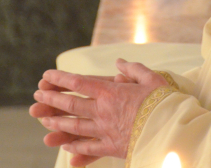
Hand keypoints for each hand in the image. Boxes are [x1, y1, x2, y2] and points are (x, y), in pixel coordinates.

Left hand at [30, 60, 168, 164]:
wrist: (174, 129)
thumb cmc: (165, 101)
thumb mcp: (151, 78)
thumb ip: (132, 69)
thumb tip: (118, 63)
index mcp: (111, 92)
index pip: (79, 83)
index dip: (60, 79)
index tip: (46, 76)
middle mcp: (103, 111)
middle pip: (71, 104)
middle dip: (52, 100)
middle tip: (37, 97)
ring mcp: (105, 130)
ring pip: (75, 126)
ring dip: (58, 123)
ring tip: (44, 120)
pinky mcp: (112, 147)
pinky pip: (89, 147)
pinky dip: (75, 147)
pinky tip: (66, 147)